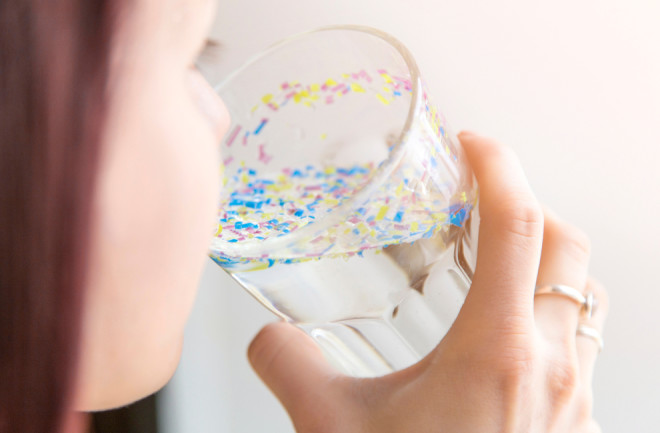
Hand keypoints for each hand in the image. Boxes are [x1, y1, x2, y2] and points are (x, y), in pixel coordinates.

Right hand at [247, 131, 608, 432]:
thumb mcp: (333, 427)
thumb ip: (287, 366)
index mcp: (495, 349)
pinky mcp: (573, 420)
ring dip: (546, 259)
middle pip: (567, 244)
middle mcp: (548, 364)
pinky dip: (550, 311)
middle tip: (477, 203)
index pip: (515, 223)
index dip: (495, 166)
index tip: (470, 143)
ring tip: (495, 259)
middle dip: (525, 204)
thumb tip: (264, 339)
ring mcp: (572, 395)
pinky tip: (503, 331)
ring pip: (584, 293)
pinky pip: (581, 340)